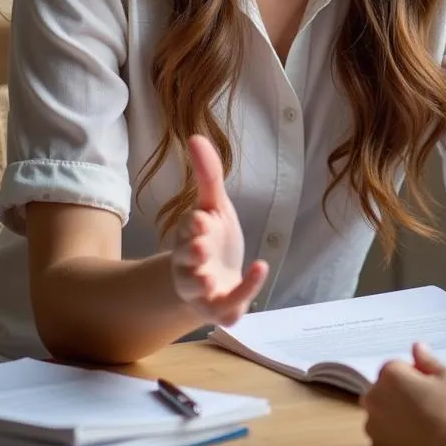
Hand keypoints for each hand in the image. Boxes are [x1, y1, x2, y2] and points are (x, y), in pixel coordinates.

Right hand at [170, 134, 268, 324]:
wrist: (218, 279)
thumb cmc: (215, 239)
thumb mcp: (215, 206)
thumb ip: (207, 176)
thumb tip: (195, 136)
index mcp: (190, 236)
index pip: (189, 229)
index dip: (194, 226)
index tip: (202, 219)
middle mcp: (191, 264)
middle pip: (186, 260)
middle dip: (192, 254)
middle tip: (202, 248)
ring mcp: (203, 289)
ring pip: (195, 289)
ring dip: (202, 283)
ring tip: (210, 278)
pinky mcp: (220, 308)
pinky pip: (227, 307)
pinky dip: (243, 292)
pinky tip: (260, 269)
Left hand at [362, 344, 445, 445]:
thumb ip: (428, 360)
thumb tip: (417, 347)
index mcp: (390, 374)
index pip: (397, 366)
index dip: (415, 375)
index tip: (430, 388)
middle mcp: (374, 397)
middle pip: (385, 389)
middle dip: (400, 393)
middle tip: (426, 405)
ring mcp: (373, 425)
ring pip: (382, 413)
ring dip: (394, 415)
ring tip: (421, 425)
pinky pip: (383, 436)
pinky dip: (394, 436)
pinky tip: (414, 440)